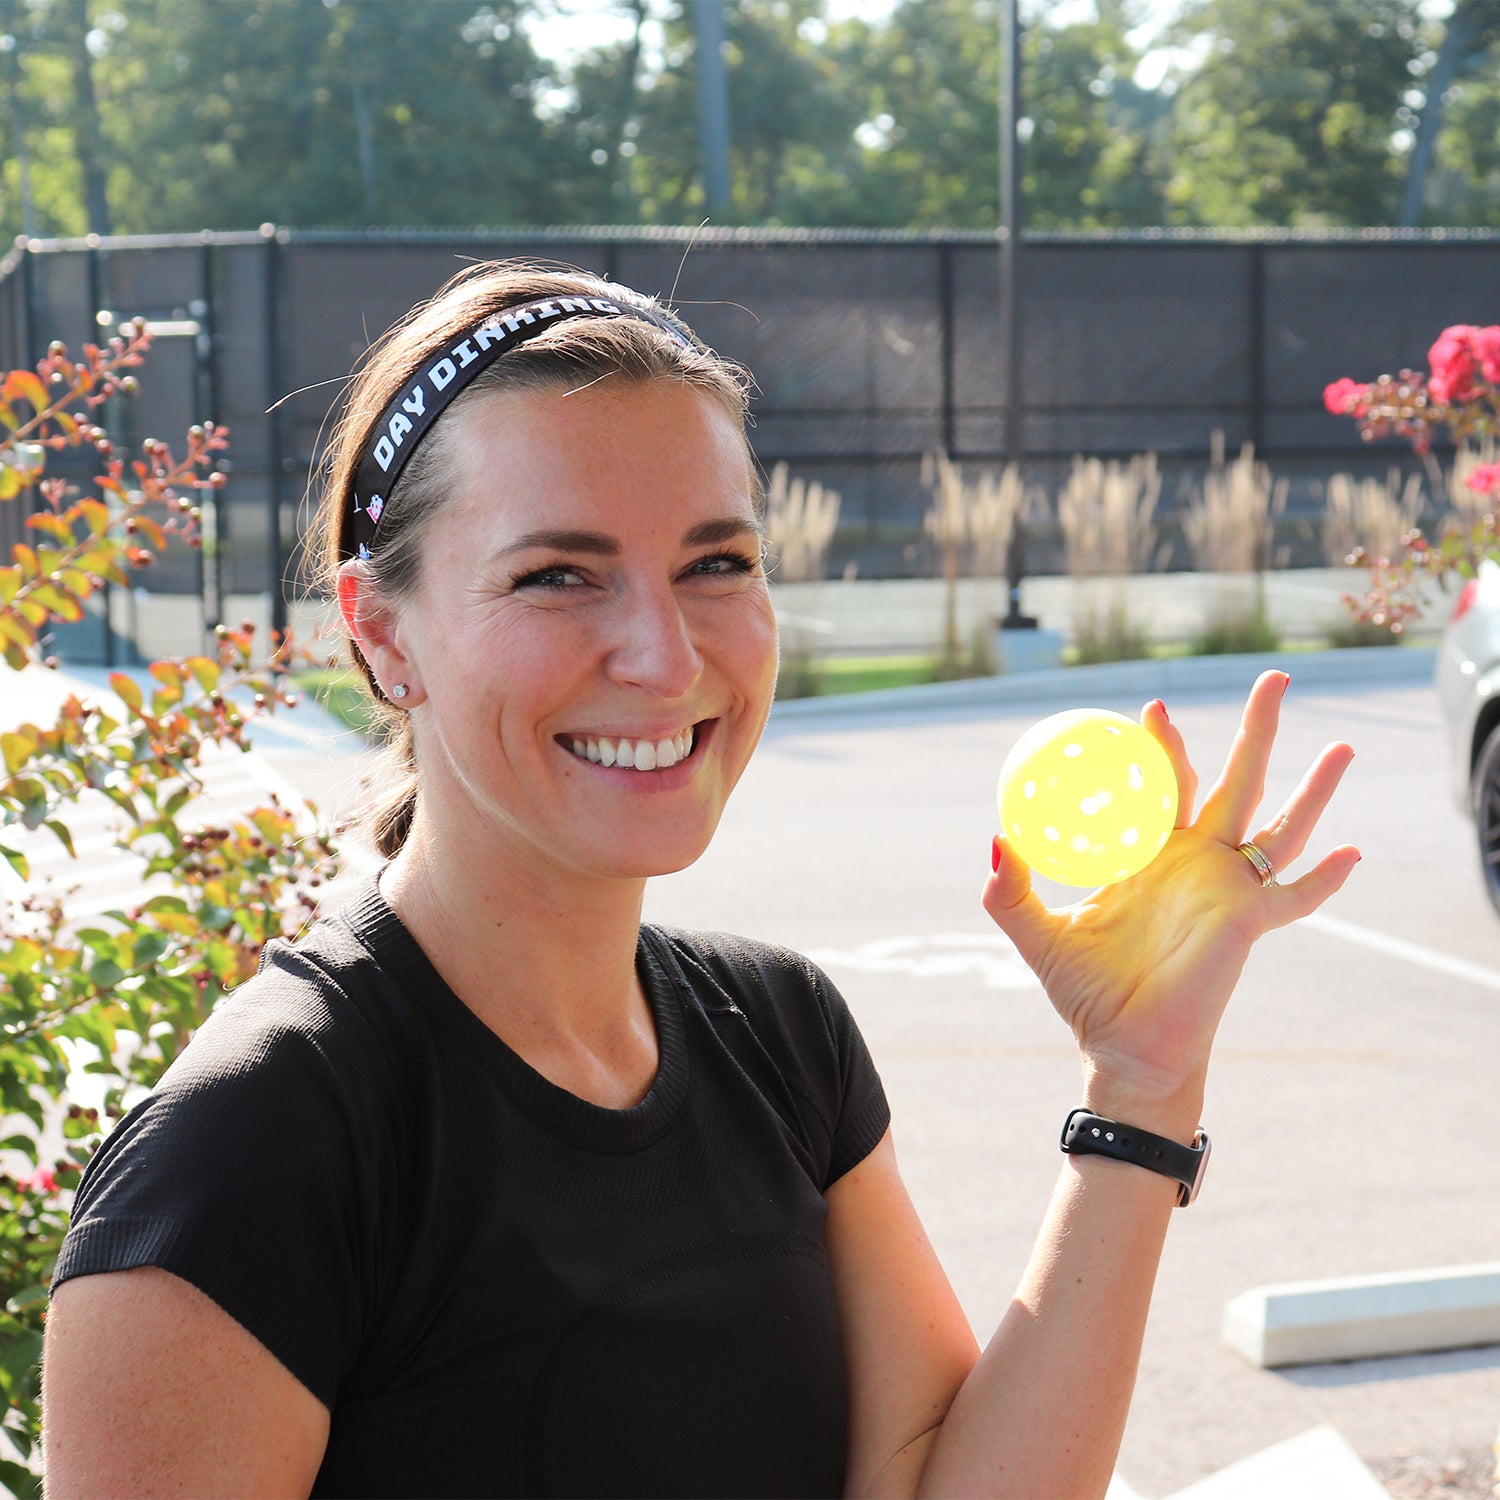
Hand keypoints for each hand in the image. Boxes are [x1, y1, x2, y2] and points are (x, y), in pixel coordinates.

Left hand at [981, 671, 1358, 1134]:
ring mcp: (1228, 889)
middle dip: (1257, 729)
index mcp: (1151, 854)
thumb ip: (1008, 890)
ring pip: (1280, 824)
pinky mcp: (1248, 924)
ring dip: (1314, 787)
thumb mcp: (1037, 933)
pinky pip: (1294, 898)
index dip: (1163, 745)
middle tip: (1275, 677)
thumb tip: (993, 840)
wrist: (1121, 1046)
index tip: (1153, 707)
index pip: (1165, 784)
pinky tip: (1352, 854)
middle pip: (1237, 780)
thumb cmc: (1085, 992)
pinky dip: (1326, 880)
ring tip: (1342, 744)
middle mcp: (1198, 862)